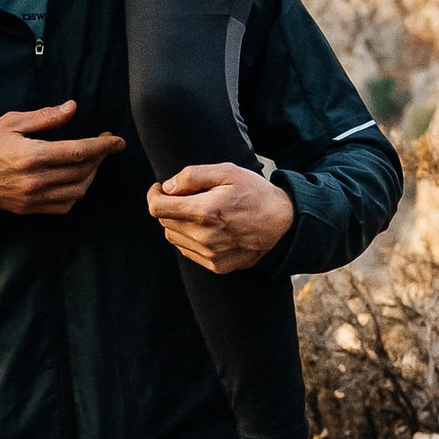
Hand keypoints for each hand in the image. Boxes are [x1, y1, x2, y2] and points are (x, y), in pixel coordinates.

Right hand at [0, 101, 125, 216]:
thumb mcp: (12, 121)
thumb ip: (45, 117)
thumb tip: (71, 108)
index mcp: (33, 155)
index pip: (79, 151)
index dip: (103, 146)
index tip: (117, 140)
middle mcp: (36, 179)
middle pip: (82, 171)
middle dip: (99, 157)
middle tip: (105, 144)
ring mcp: (34, 197)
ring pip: (77, 191)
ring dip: (90, 175)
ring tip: (91, 161)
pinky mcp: (30, 208)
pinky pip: (63, 206)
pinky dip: (76, 194)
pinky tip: (76, 181)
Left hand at [149, 162, 294, 271]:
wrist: (284, 225)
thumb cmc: (256, 194)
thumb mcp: (227, 172)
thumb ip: (193, 176)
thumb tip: (167, 187)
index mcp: (204, 212)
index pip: (158, 208)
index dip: (154, 195)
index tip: (160, 188)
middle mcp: (204, 237)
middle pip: (165, 222)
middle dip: (169, 206)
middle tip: (186, 195)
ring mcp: (210, 255)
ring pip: (174, 238)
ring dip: (178, 223)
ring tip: (198, 211)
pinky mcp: (217, 266)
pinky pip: (188, 251)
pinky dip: (189, 238)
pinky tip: (206, 227)